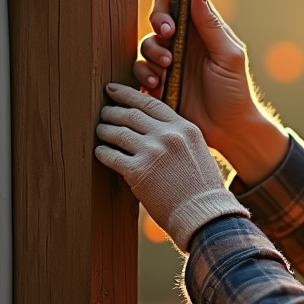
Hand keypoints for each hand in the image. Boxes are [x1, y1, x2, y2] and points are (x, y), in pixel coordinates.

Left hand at [95, 83, 247, 249]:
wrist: (204, 213)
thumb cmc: (201, 187)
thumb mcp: (197, 150)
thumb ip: (177, 136)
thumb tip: (152, 127)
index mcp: (184, 127)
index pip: (150, 102)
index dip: (128, 94)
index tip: (114, 90)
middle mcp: (168, 135)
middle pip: (131, 114)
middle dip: (113, 111)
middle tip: (104, 112)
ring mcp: (152, 152)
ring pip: (118, 132)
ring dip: (105, 130)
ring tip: (100, 130)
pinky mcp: (138, 172)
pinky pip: (111, 156)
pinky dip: (102, 152)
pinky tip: (100, 151)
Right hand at [134, 0, 286, 185]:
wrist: (229, 129)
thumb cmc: (235, 91)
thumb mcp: (228, 55)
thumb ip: (211, 24)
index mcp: (201, 29)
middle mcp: (181, 41)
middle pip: (158, 14)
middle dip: (159, 19)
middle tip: (168, 33)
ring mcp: (167, 61)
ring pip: (146, 42)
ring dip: (153, 50)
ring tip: (168, 66)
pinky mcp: (156, 83)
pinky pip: (139, 70)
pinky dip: (145, 73)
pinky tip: (158, 83)